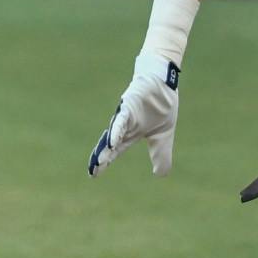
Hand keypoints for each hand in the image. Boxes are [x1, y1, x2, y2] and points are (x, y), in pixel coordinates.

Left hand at [88, 53, 178, 176]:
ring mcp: (125, 114)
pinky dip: (117, 131)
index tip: (95, 174)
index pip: (116, 150)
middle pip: (110, 144)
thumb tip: (159, 174)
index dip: (106, 161)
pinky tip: (112, 142)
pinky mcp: (129, 104)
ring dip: (107, 147)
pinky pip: (122, 119)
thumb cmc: (162, 105)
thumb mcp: (164, 137)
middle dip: (102, 158)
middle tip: (92, 172)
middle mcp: (125, 125)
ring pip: (113, 133)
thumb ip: (161, 155)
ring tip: (99, 161)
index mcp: (132, 133)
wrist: (165, 82)